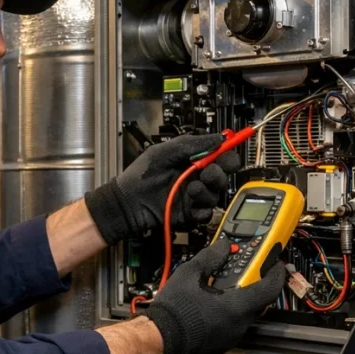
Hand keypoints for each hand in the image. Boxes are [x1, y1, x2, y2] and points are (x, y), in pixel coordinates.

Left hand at [84, 134, 239, 244]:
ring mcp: (194, 197)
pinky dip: (202, 209)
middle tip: (208, 172)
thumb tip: (220, 138)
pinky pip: (207, 214)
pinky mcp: (190, 214)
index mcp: (193, 161)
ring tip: (192, 188)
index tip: (226, 153)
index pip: (221, 157)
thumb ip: (194, 144)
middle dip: (220, 173)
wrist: (127, 201)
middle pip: (224, 176)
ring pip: (216, 195)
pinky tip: (190, 202)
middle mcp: (197, 179)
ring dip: (207, 190)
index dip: (227, 155)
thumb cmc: (141, 175)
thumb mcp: (166, 151)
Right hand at [144, 240, 286, 353]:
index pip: (269, 289)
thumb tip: (222, 247)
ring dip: (242, 297)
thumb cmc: (175, 309)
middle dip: (256, 283)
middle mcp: (240, 323)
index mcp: (237, 306)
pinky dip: (231, 310)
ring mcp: (232, 335)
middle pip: (259, 300)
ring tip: (227, 285)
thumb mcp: (190, 273)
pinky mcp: (222, 343)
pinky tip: (216, 302)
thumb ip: (211, 257)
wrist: (161, 336)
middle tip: (248, 269)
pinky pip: (234, 323)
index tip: (275, 262)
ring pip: (246, 312)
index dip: (275, 273)